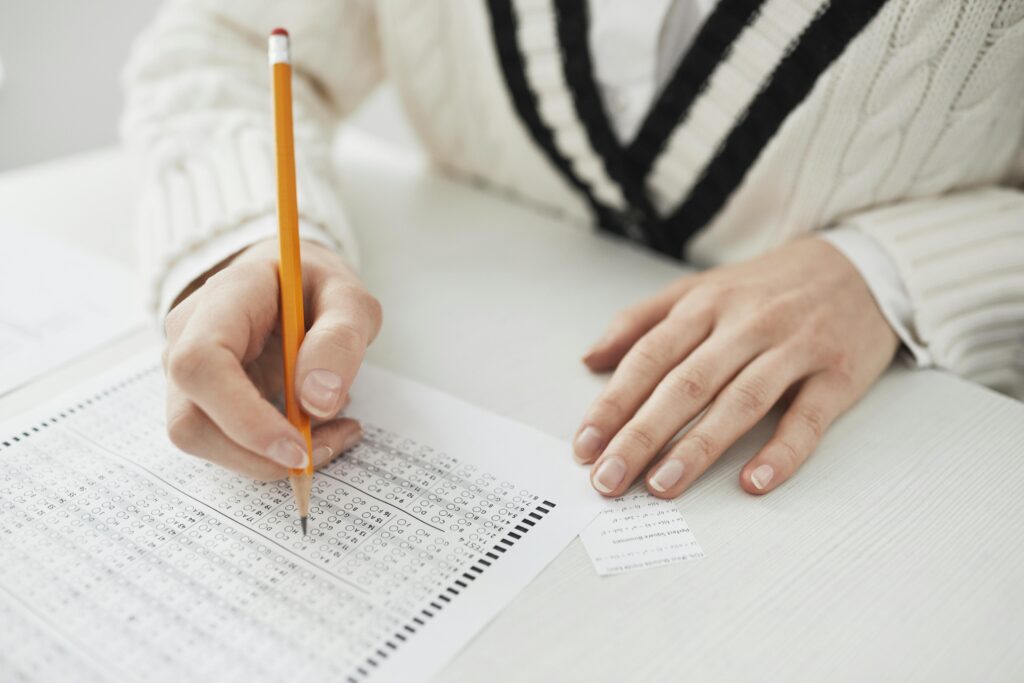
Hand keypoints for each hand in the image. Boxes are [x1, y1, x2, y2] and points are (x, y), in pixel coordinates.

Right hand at [163, 238, 381, 479]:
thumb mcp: (350, 300)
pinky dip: (272, 455)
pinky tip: (318, 433)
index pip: (202, 363)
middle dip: (260, 454)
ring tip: (334, 434)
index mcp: (223, 298)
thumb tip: (317, 402)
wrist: (292, 284)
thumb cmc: (317, 289)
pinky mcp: (201, 402)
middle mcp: (187, 337)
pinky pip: (224, 445)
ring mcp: (187, 374)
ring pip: (204, 441)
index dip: (243, 418)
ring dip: (270, 459)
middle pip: (190, 420)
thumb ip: (340, 339)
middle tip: (331, 444)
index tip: (298, 447)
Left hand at [574, 237, 898, 497]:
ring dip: (698, 447)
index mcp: (706, 305)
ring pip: (739, 401)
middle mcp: (746, 324)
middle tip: (609, 478)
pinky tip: (754, 482)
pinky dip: (782, 451)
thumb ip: (640, 321)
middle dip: (642, 435)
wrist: (858, 265)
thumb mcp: (699, 289)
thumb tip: (590, 360)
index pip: (649, 358)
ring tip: (662, 486)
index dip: (613, 403)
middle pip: (686, 384)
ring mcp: (794, 348)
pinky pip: (808, 418)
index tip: (585, 446)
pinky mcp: (838, 374)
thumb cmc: (767, 288)